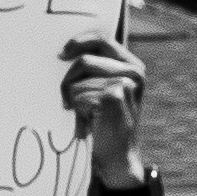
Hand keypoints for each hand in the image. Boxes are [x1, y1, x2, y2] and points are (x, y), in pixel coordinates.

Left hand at [60, 32, 145, 184]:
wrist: (118, 157)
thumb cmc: (108, 122)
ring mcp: (125, 84)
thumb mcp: (109, 89)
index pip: (102, 38)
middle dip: (69, 78)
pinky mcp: (113, 97)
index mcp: (134, 65)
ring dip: (72, 98)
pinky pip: (78, 94)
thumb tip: (66, 49)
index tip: (62, 54)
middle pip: (84, 59)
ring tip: (82, 114)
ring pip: (78, 80)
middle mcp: (134, 72)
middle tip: (67, 96)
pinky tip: (87, 121)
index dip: (78, 42)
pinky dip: (77, 109)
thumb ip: (99, 67)